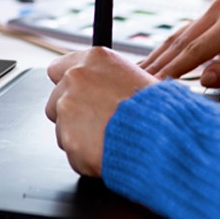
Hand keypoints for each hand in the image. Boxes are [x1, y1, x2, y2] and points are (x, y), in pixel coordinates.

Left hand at [45, 47, 156, 176]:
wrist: (164, 137)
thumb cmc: (160, 110)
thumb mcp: (138, 78)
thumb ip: (108, 81)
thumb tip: (101, 88)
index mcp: (94, 59)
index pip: (58, 68)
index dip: (68, 86)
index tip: (76, 97)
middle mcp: (75, 78)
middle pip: (55, 101)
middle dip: (71, 115)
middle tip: (98, 125)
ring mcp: (67, 107)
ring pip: (62, 129)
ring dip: (78, 138)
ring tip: (108, 140)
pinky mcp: (68, 137)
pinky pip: (72, 154)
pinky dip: (86, 159)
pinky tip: (108, 153)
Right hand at [139, 0, 219, 86]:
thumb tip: (205, 79)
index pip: (198, 48)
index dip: (177, 67)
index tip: (161, 81)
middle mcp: (218, 11)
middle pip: (182, 42)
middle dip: (161, 64)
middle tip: (143, 81)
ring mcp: (208, 13)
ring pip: (176, 38)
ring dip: (158, 58)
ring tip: (140, 73)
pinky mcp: (201, 20)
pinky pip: (179, 37)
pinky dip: (164, 52)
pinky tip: (150, 63)